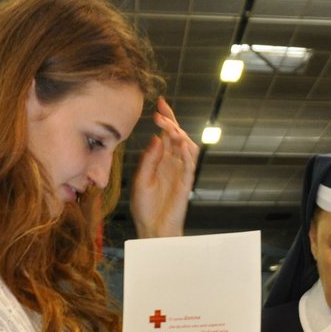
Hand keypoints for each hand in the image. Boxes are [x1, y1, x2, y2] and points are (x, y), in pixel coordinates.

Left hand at [130, 97, 198, 238]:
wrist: (151, 229)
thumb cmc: (144, 206)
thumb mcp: (140, 179)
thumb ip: (148, 159)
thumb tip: (157, 138)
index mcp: (162, 160)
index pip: (167, 134)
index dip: (167, 118)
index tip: (160, 102)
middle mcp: (173, 164)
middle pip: (179, 136)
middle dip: (171, 123)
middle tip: (160, 114)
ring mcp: (181, 173)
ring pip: (188, 148)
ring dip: (180, 136)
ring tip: (169, 128)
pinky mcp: (185, 185)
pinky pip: (190, 166)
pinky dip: (187, 154)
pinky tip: (181, 144)